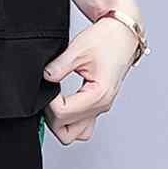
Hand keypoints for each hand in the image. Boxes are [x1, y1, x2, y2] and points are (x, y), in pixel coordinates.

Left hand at [42, 16, 138, 144]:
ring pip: (76, 133)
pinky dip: (69, 119)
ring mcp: (100, 107)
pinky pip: (82, 124)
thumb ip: (59, 66)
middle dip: (51, 116)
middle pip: (67, 132)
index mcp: (98, 95)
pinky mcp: (97, 104)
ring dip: (60, 121)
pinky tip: (62, 100)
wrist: (122, 35)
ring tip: (53, 99)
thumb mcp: (78, 49)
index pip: (63, 114)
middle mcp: (101, 106)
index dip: (48, 102)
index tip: (45, 85)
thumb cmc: (106, 40)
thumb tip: (45, 77)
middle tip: (47, 94)